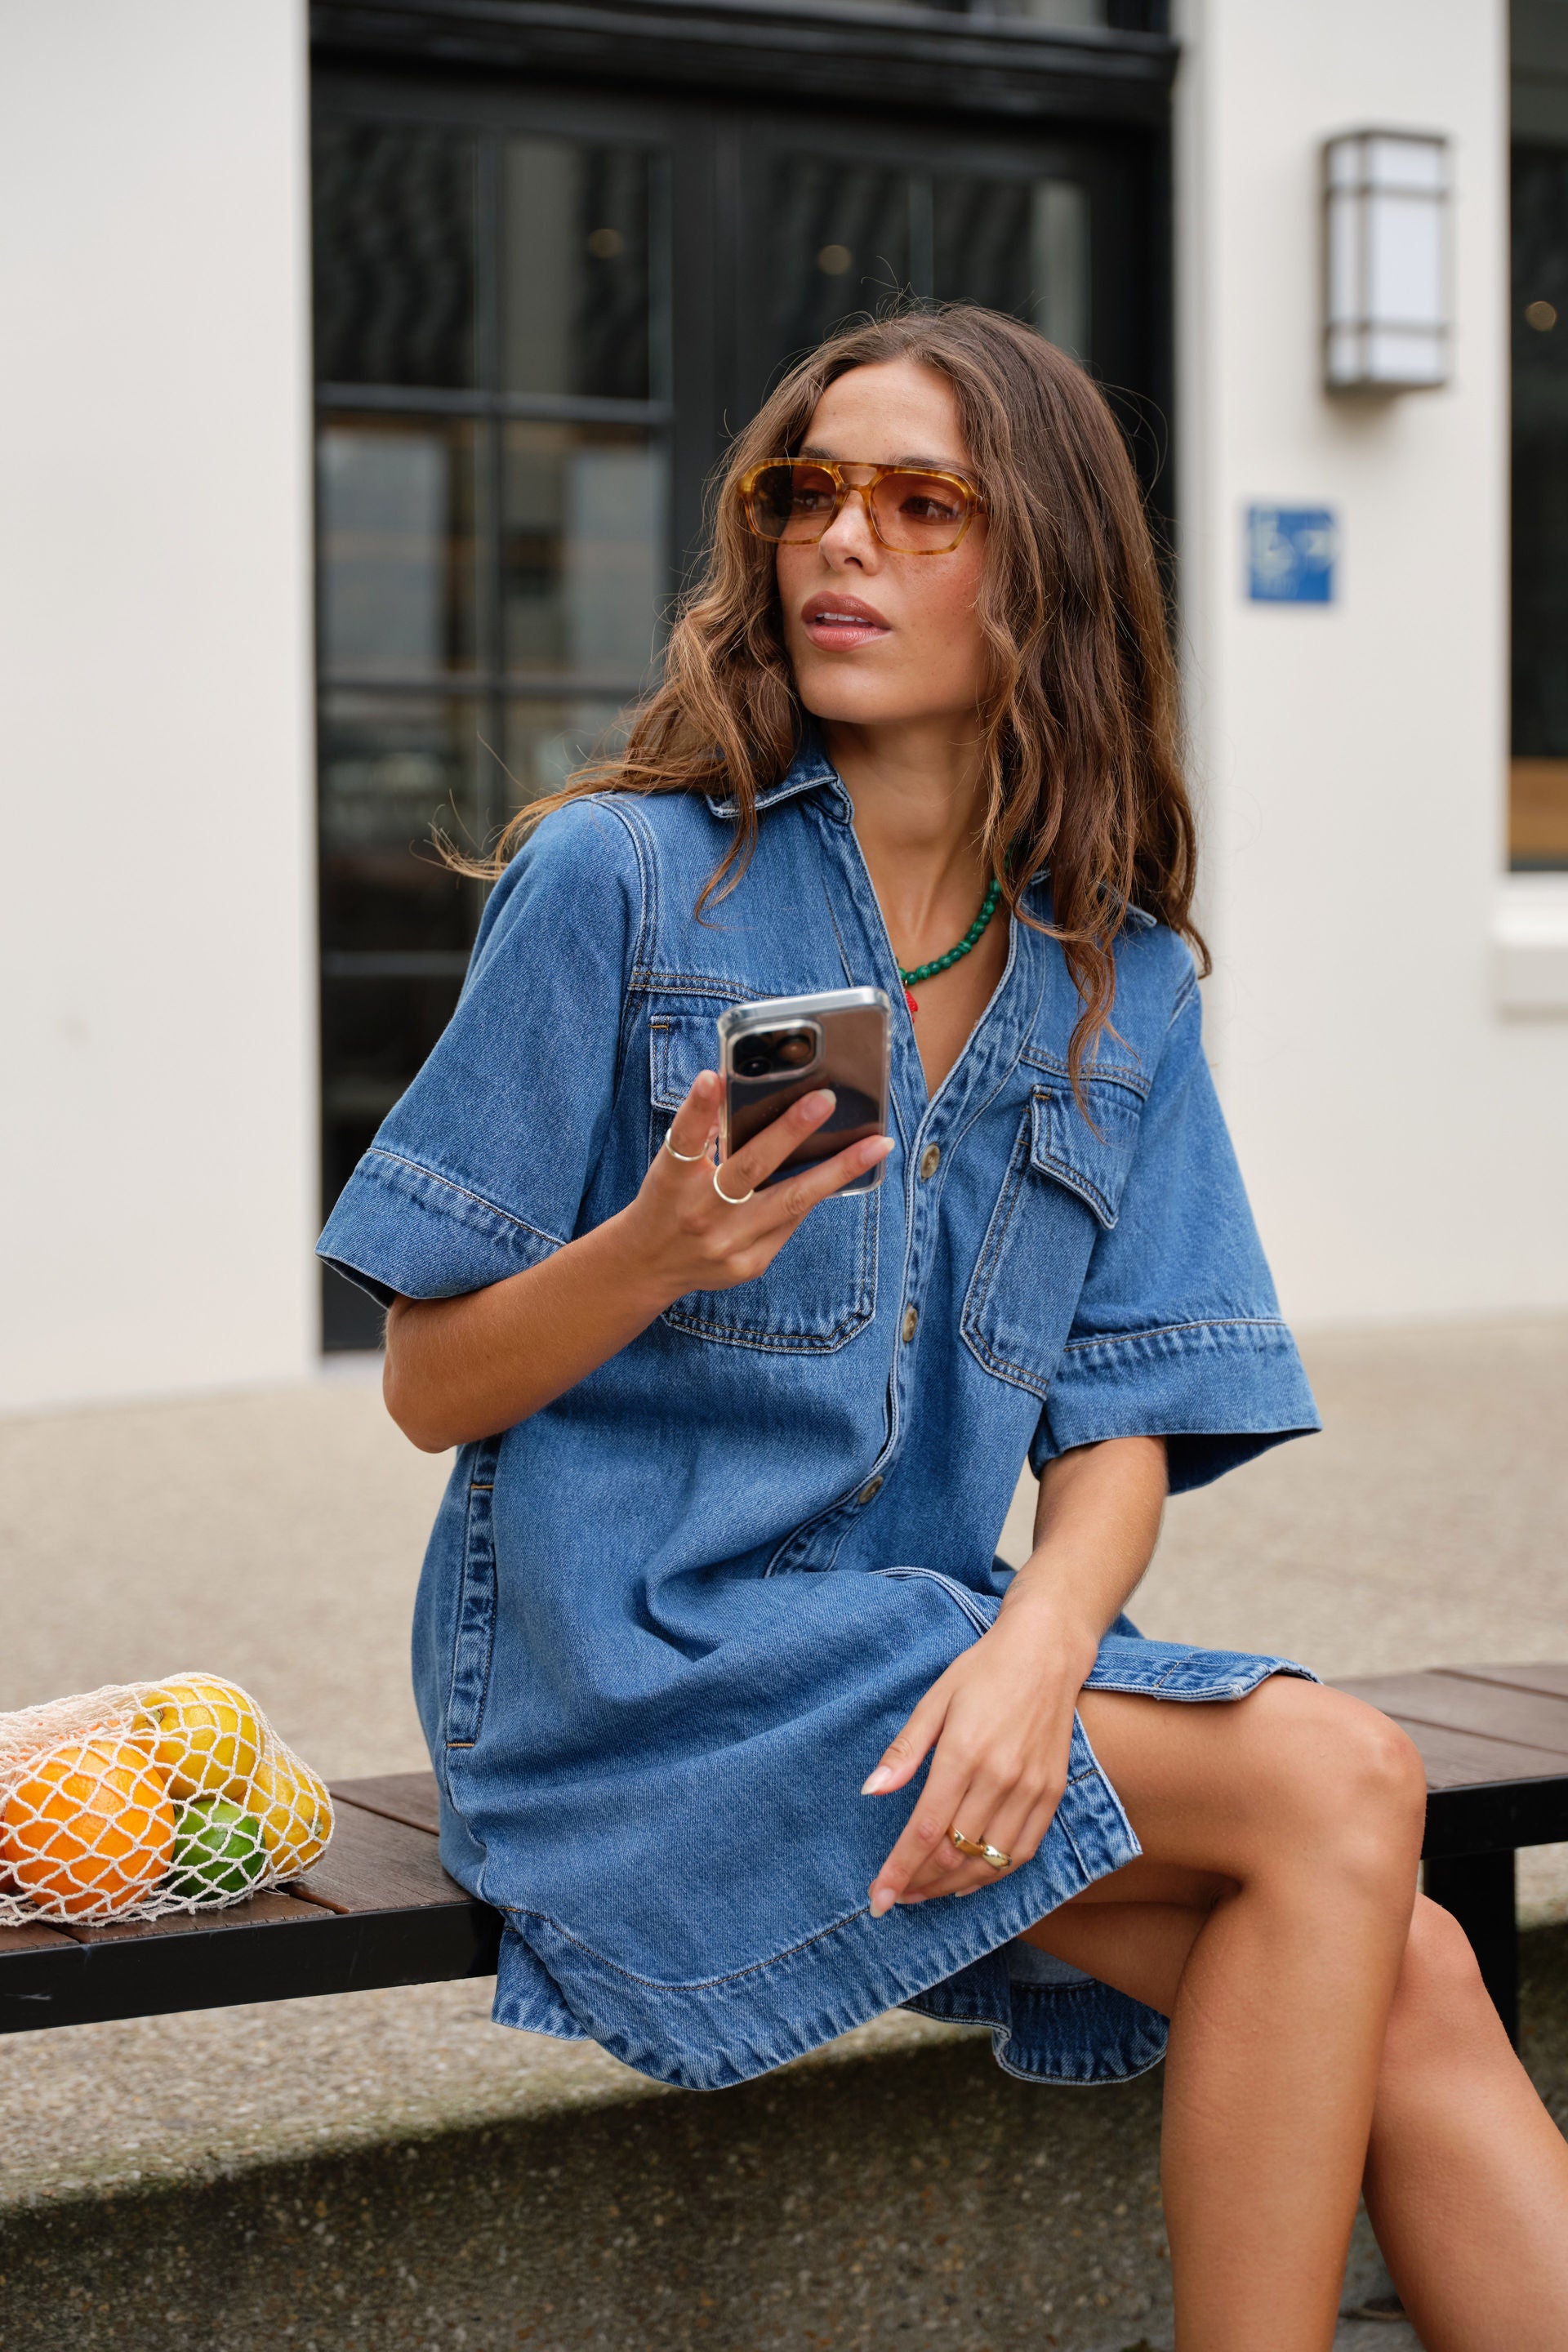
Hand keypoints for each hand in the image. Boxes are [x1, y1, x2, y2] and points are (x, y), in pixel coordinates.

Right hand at [621, 1070, 892, 1309]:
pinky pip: (791, 1222)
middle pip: (749, 1168)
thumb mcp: (670, 1166)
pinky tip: (843, 1173)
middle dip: (789, 1131)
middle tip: (825, 1099)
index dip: (698, 1108)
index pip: (684, 1138)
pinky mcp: (748, 1264)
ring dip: (837, 1171)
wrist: (646, 1265)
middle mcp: (698, 1213)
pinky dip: (815, 1194)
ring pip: (790, 1201)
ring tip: (877, 1145)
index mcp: (671, 1180)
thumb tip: (741, 1091)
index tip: (713, 1078)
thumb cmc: (667, 1200)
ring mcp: (726, 1243)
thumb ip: (701, 1136)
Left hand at [861, 1598, 1095, 1910]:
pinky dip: (993, 1875)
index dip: (898, 1870)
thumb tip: (870, 1791)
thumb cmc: (984, 1671)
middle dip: (919, 1883)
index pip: (926, 1830)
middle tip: (895, 1894)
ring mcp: (1032, 1789)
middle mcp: (1001, 1778)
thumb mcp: (935, 1700)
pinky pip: (1022, 1852)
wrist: (1047, 1652)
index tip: (877, 1898)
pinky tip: (969, 1879)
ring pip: (989, 1863)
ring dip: (952, 1886)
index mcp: (964, 1754)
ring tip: (924, 1891)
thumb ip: (905, 1751)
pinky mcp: (1053, 1793)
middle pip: (955, 1854)